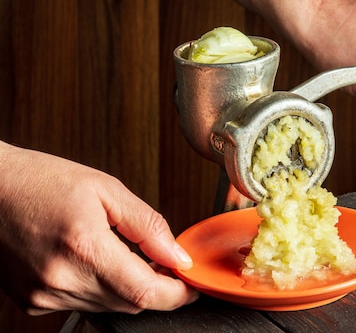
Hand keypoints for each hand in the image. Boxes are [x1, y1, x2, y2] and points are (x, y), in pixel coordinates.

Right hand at [0, 142, 198, 314]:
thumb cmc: (41, 181)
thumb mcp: (105, 190)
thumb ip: (148, 226)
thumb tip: (177, 255)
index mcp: (84, 247)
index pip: (145, 293)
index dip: (177, 293)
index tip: (190, 282)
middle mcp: (61, 279)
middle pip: (131, 304)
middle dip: (157, 288)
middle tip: (163, 261)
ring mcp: (43, 295)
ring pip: (109, 307)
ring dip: (129, 288)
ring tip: (127, 255)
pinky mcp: (32, 302)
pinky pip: (83, 305)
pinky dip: (101, 289)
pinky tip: (96, 262)